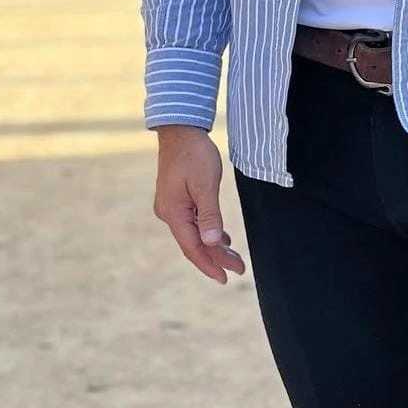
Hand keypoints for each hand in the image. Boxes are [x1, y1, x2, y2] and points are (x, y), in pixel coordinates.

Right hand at [153, 125, 246, 284]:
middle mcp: (169, 213)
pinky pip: (192, 222)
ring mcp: (171, 206)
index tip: (225, 278)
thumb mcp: (206, 184)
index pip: (193, 247)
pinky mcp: (176, 198)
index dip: (209, 264)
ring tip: (233, 257)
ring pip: (194, 233)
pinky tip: (221, 238)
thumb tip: (212, 243)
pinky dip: (208, 231)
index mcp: (174, 213)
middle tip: (238, 269)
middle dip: (216, 258)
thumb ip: (210, 215)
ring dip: (213, 245)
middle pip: (194, 243)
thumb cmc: (194, 153)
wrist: (180, 129)